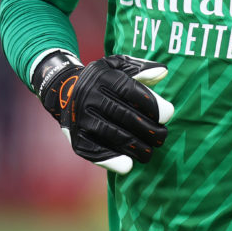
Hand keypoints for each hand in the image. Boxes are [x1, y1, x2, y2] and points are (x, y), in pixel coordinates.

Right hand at [32, 52, 173, 173]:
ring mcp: (81, 119)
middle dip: (149, 130)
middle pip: (126, 116)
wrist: (64, 90)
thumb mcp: (118, 65)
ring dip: (137, 147)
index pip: (132, 92)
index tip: (168, 115)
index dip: (153, 105)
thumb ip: (142, 68)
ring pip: (114, 136)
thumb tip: (164, 72)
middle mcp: (90, 97)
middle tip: (162, 136)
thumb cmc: (102, 79)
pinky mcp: (76, 138)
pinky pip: (96, 152)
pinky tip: (128, 165)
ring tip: (150, 152)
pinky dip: (113, 160)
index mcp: (104, 77)